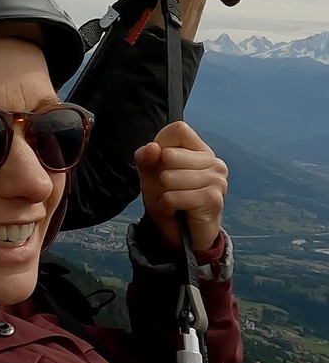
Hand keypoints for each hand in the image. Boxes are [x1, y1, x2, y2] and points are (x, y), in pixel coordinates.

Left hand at [135, 121, 226, 251]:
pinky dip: (167, 206)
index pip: (178, 129)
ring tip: (175, 200)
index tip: (162, 162)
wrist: (180, 233)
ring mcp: (216, 180)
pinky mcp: (213, 199)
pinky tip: (177, 210)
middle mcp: (213, 161)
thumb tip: (153, 148)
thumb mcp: (150, 173)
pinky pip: (172, 197)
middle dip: (159, 175)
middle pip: (168, 155)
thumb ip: (146, 156)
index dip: (161, 144)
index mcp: (199, 149)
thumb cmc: (167, 197)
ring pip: (168, 178)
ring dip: (163, 194)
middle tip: (170, 189)